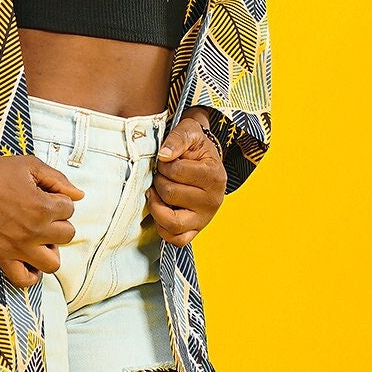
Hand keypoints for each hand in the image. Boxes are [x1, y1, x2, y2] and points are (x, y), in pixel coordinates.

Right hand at [0, 153, 84, 287]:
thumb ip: (58, 180)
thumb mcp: (31, 165)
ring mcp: (19, 247)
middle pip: (67, 235)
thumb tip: (79, 195)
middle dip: (59, 222)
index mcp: (43, 207)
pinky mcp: (2, 256)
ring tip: (40, 238)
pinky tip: (31, 261)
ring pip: (53, 263)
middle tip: (43, 214)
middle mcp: (34, 231)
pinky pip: (23, 279)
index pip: (70, 209)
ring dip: (51, 250)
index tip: (46, 196)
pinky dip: (31, 275)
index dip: (60, 200)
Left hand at [146, 115, 226, 245]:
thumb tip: (164, 155)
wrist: (203, 161)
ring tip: (157, 193)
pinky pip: (176, 239)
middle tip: (162, 176)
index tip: (167, 160)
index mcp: (215, 176)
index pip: (176, 171)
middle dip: (159, 182)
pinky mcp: (195, 230)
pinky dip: (162, 228)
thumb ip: (178, 138)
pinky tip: (161, 210)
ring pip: (172, 222)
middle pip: (170, 195)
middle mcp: (213, 201)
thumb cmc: (195, 148)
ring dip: (157, 206)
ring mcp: (204, 219)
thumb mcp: (190, 132)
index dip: (164, 163)